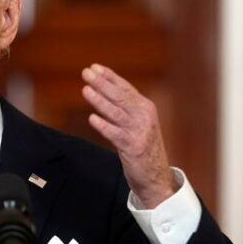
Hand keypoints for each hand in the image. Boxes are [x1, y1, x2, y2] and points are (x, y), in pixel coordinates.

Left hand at [81, 64, 176, 208]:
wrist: (156, 176)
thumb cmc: (143, 147)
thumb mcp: (138, 123)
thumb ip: (125, 108)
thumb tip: (103, 91)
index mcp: (145, 108)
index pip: (125, 88)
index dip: (109, 77)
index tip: (95, 67)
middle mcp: (144, 116)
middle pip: (120, 96)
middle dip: (102, 83)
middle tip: (87, 72)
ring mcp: (139, 131)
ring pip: (116, 112)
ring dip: (100, 100)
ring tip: (85, 90)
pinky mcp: (133, 147)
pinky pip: (115, 134)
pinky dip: (103, 125)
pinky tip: (92, 118)